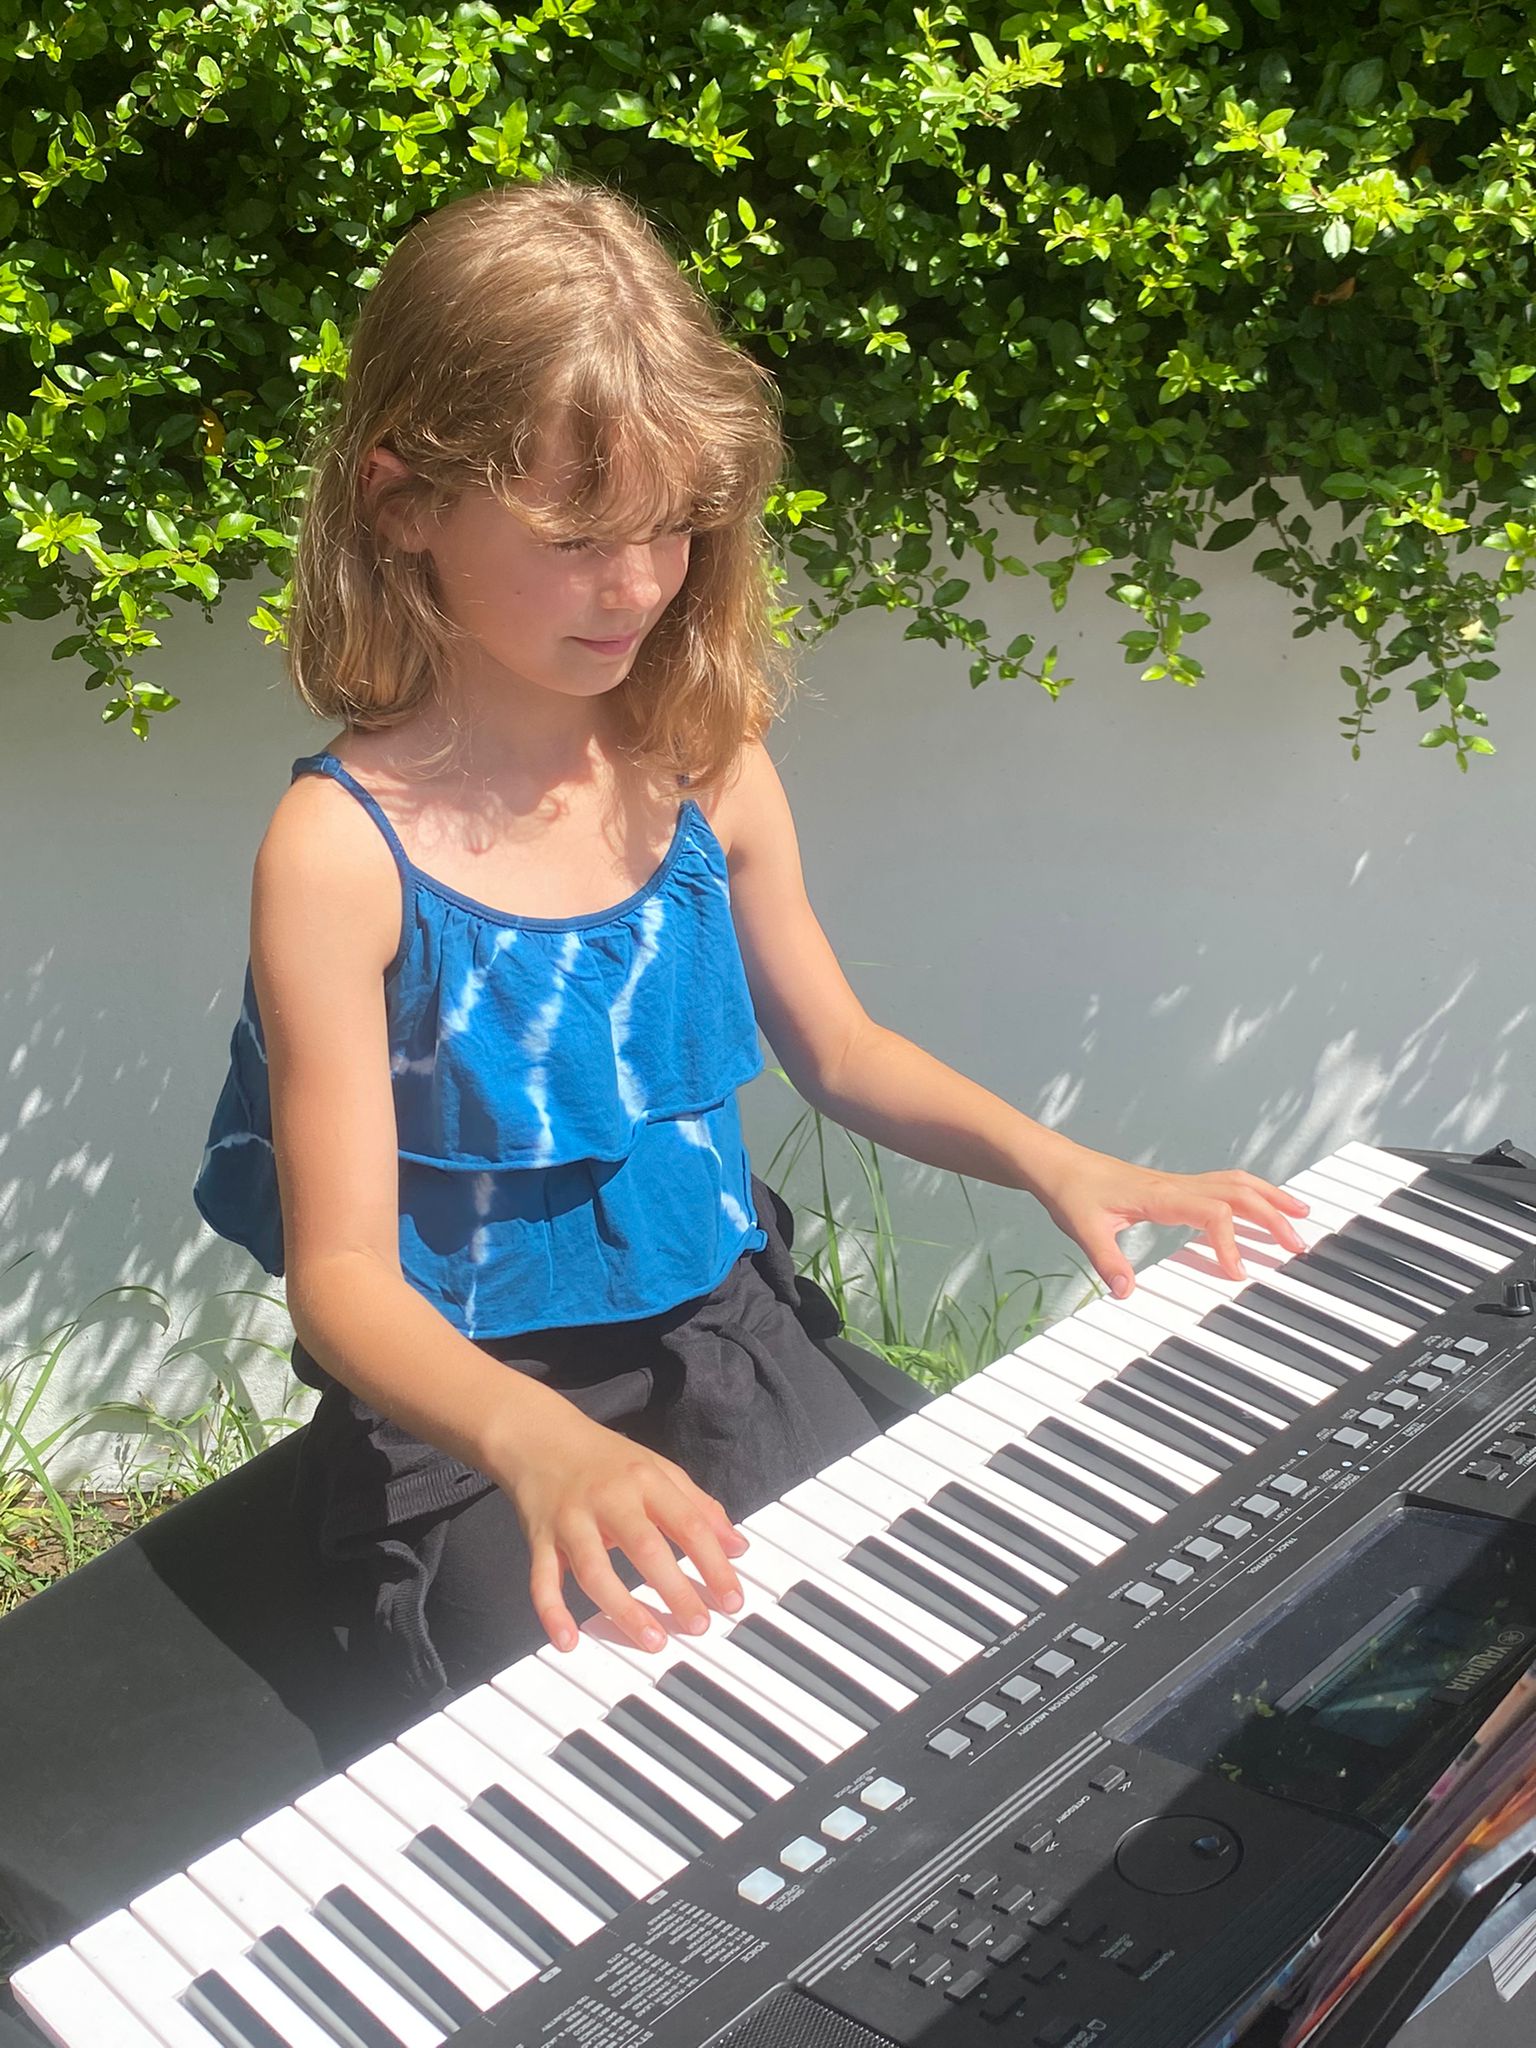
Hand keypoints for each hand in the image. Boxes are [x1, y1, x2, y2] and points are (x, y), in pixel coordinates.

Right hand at [483, 1396, 747, 1655]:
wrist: (537, 1434)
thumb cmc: (605, 1459)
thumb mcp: (658, 1469)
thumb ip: (700, 1507)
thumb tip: (738, 1546)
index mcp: (645, 1481)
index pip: (688, 1524)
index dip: (714, 1564)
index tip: (732, 1600)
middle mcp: (609, 1500)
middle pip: (645, 1548)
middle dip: (676, 1590)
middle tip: (699, 1625)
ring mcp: (571, 1520)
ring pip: (595, 1571)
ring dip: (623, 1610)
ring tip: (653, 1641)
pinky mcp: (540, 1538)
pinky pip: (542, 1579)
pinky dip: (552, 1611)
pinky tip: (568, 1640)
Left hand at [1033, 1142, 1309, 1299]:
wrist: (1057, 1164)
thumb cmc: (1071, 1192)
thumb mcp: (1083, 1229)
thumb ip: (1107, 1261)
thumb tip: (1126, 1293)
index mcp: (1160, 1196)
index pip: (1212, 1213)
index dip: (1230, 1242)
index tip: (1237, 1274)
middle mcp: (1177, 1186)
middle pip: (1238, 1193)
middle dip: (1272, 1217)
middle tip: (1298, 1244)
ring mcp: (1178, 1183)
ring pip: (1236, 1183)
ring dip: (1270, 1198)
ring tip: (1300, 1214)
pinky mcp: (1175, 1187)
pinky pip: (1223, 1185)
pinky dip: (1250, 1194)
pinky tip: (1260, 1207)